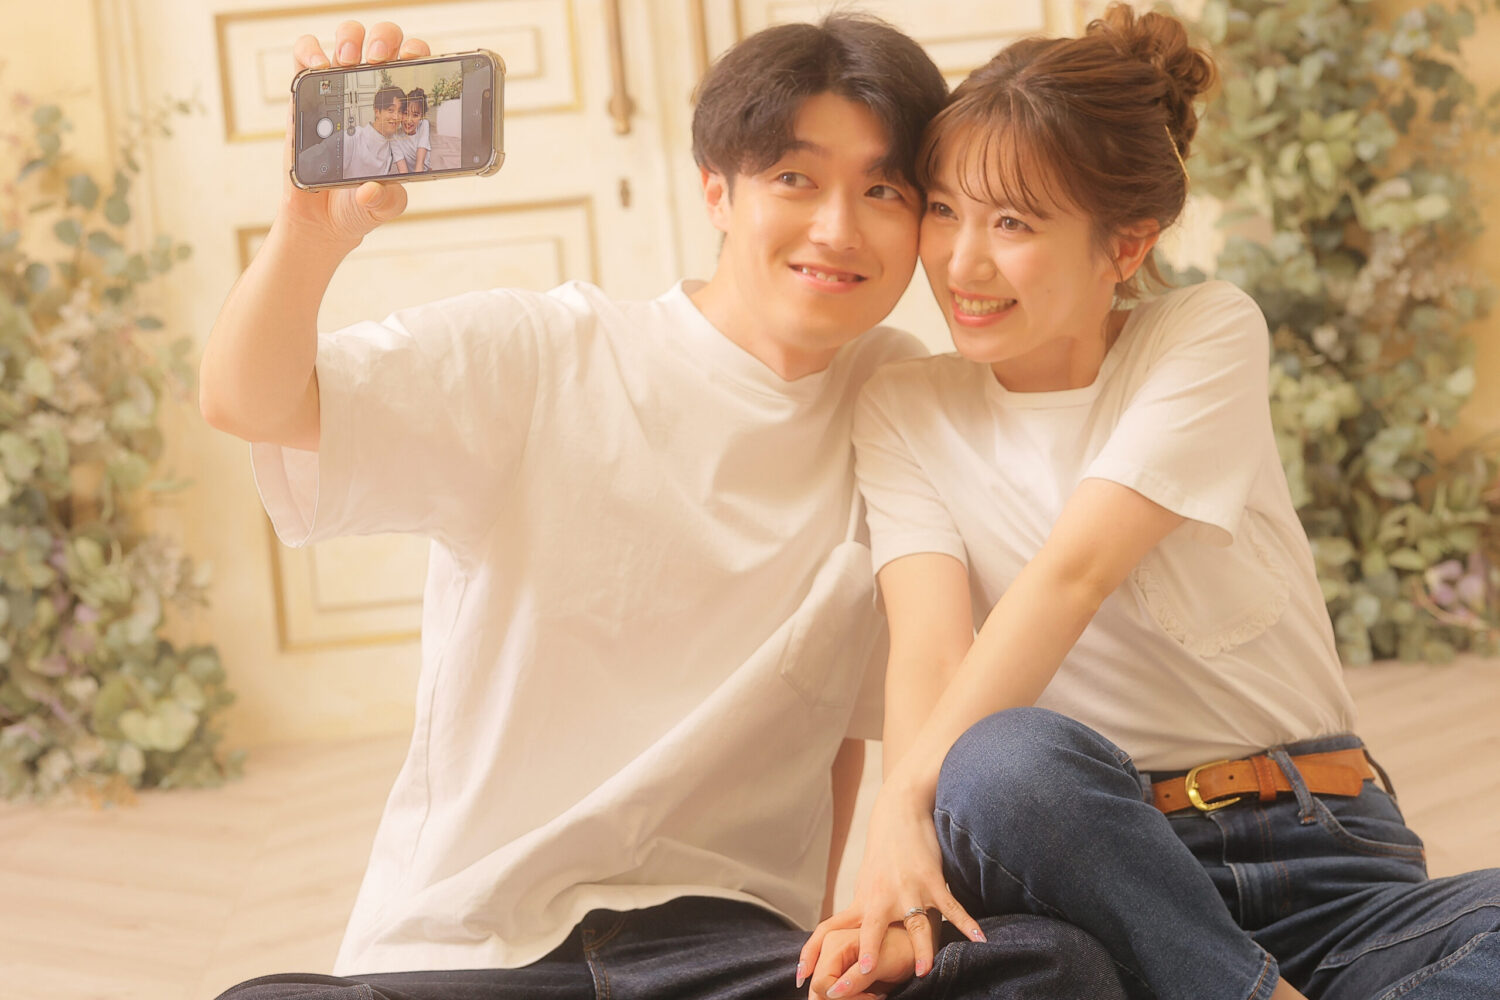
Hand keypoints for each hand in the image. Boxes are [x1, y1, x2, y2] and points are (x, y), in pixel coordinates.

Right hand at [280, 21, 427, 248]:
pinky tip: (317, 64)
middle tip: (378, 61)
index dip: (417, 55)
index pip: (415, 70)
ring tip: (347, 61)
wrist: (323, 219)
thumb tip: (373, 189)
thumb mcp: (382, 206)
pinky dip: (308, 51)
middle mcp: (371, 94)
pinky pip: (304, 58)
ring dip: (350, 38)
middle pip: (384, 43)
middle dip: (385, 39)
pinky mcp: (306, 95)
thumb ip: (387, 200)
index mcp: (399, 113)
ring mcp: (338, 90)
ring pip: (347, 40)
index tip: (413, 63)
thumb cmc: (360, 204)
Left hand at [799, 783, 983, 987]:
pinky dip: (966, 925)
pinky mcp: (931, 880)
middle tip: (861, 974)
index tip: (801, 977)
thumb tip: (851, 939)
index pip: (831, 929)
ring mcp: (907, 889)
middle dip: (868, 951)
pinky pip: (951, 908)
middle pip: (871, 929)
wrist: (899, 812)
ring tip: (923, 970)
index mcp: (862, 902)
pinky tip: (979, 941)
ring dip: (920, 948)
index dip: (814, 952)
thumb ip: (863, 912)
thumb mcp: (866, 883)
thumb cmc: (883, 853)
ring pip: (914, 924)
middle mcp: (881, 898)